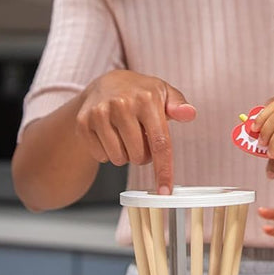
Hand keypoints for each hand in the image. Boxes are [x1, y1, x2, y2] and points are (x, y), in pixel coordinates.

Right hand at [74, 70, 195, 193]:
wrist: (107, 83)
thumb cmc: (141, 93)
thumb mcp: (164, 93)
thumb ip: (179, 106)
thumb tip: (190, 114)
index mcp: (147, 99)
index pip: (159, 143)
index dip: (163, 170)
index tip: (165, 191)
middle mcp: (122, 104)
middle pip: (138, 156)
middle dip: (143, 156)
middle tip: (142, 140)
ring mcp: (100, 113)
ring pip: (118, 159)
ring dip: (125, 155)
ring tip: (126, 136)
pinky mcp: (83, 123)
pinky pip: (101, 156)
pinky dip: (108, 152)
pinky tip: (110, 135)